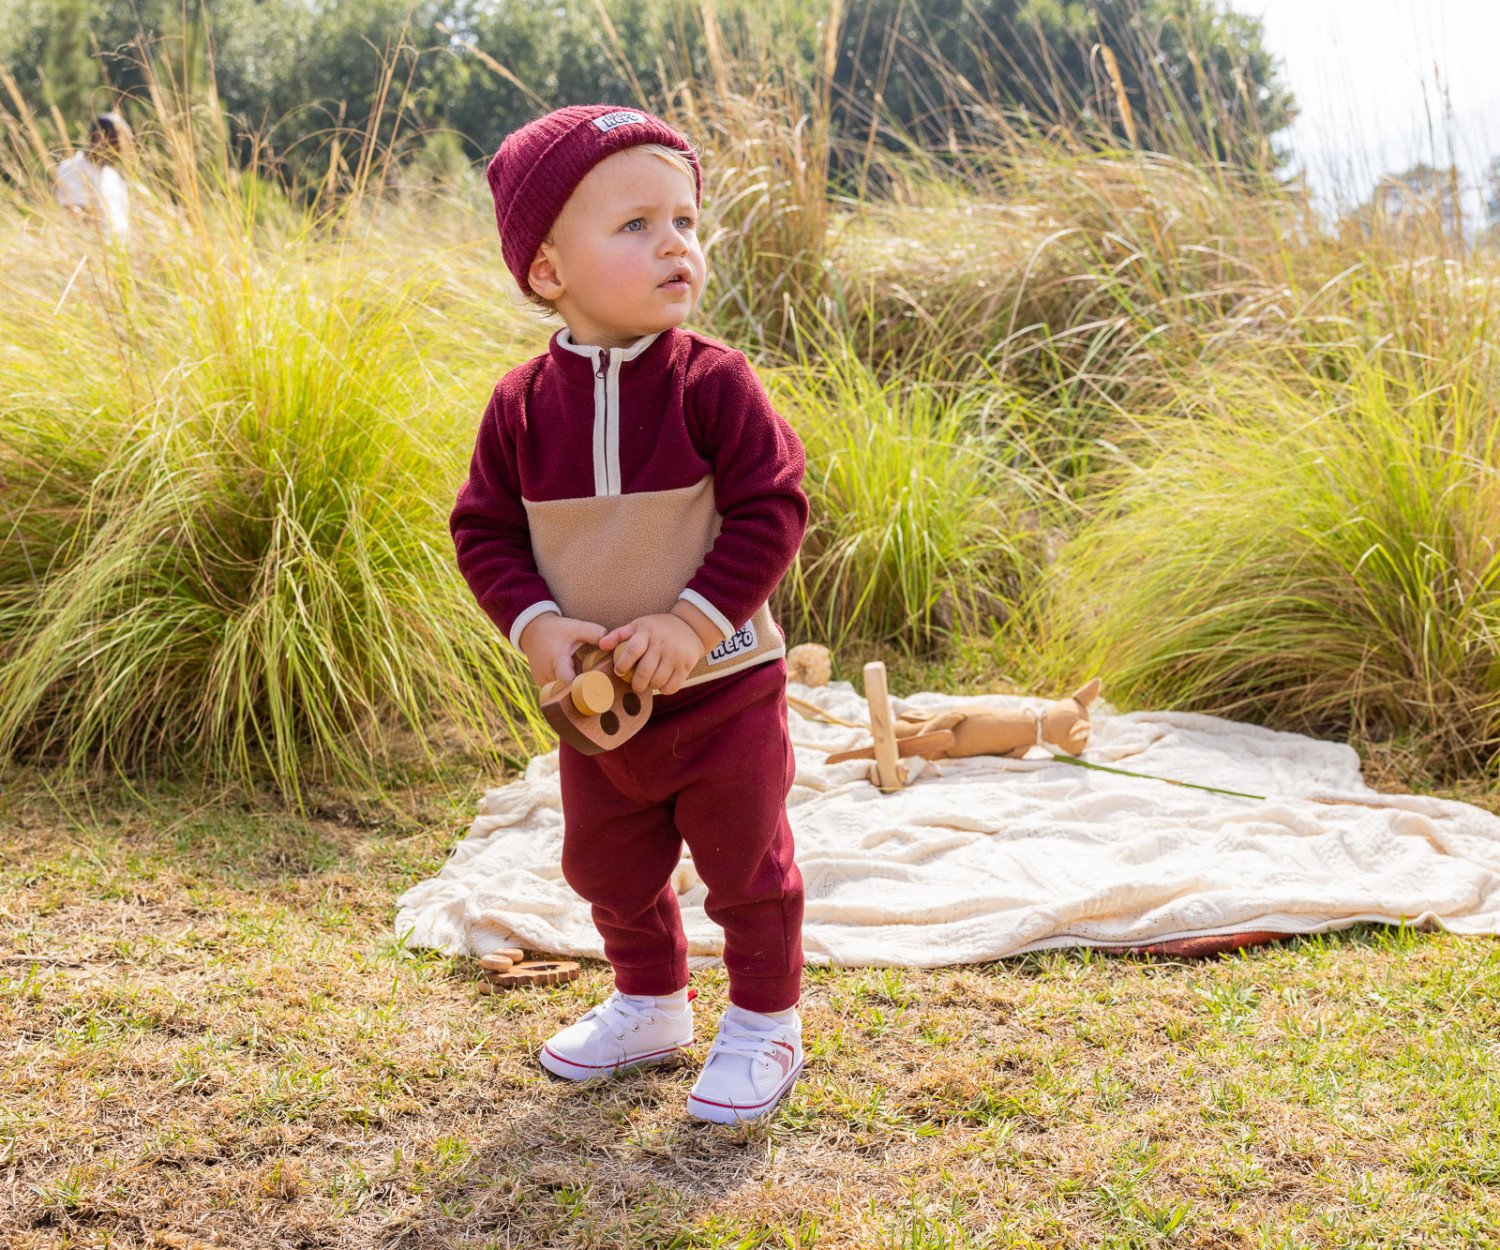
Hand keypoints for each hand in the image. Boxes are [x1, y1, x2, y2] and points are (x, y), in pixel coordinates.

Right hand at [518, 612, 604, 686]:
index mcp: (557, 662)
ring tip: (586, 679)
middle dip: (584, 691)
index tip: (598, 690)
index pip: (570, 683)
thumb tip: (612, 644)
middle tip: (600, 691)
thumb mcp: (576, 627)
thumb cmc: (556, 630)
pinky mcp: (543, 684)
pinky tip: (574, 675)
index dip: (584, 689)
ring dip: (575, 687)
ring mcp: (543, 682)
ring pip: (563, 691)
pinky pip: (558, 688)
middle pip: (569, 691)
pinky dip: (568, 684)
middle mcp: (548, 676)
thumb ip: (595, 633)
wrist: (533, 631)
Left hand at [600, 604, 717, 695]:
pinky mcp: (687, 665)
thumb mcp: (638, 625)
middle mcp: (662, 643)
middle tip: (635, 684)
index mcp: (647, 632)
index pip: (632, 650)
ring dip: (650, 686)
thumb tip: (601, 645)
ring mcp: (676, 655)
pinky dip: (663, 689)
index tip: (619, 672)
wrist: (690, 627)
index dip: (623, 664)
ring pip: (658, 681)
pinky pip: (672, 687)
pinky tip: (661, 683)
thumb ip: (618, 635)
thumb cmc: (658, 628)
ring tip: (649, 681)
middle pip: (644, 671)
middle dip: (636, 683)